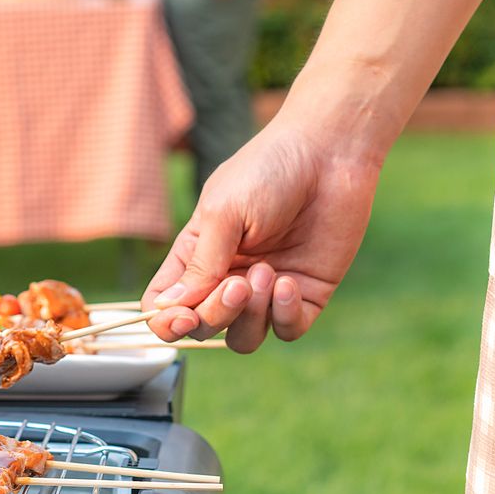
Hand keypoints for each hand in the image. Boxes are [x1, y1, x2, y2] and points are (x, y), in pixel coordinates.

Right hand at [142, 112, 383, 351]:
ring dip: (250, 318)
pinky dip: (284, 315)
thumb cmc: (268, 170)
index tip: (184, 315)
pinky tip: (288, 282)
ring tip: (266, 274)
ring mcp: (266, 290)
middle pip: (203, 328)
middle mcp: (227, 277)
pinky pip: (287, 330)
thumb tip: (170, 307)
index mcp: (196, 255)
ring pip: (243, 339)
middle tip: (238, 283)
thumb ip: (200, 265)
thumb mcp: (224, 212)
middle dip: (216, 314)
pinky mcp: (305, 293)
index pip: (165, 305)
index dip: (166, 322)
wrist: (329, 154)